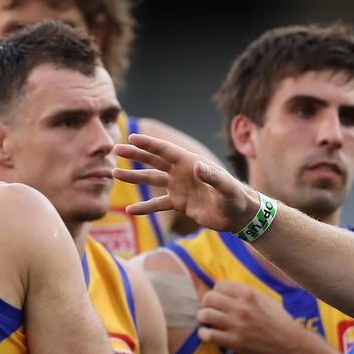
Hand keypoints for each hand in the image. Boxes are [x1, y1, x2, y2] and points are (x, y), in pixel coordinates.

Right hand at [115, 133, 259, 232]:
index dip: (149, 144)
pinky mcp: (179, 203)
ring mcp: (178, 187)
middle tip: (116, 149)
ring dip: (134, 177)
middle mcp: (181, 172)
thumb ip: (213, 176)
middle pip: (154, 160)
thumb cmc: (236, 198)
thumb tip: (198, 166)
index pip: (166, 151)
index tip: (132, 138)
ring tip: (114, 174)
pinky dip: (145, 208)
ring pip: (152, 179)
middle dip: (135, 155)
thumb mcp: (227, 188)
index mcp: (190, 163)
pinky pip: (158, 205)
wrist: (239, 215)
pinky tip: (130, 210)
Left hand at [196, 281, 310, 353]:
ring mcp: (237, 325)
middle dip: (206, 303)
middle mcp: (241, 307)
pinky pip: (209, 335)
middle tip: (208, 309)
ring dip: (202, 317)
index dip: (216, 291)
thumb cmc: (282, 322)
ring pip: (205, 315)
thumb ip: (249, 294)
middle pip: (209, 298)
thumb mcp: (268, 300)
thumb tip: (231, 290)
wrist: (291, 346)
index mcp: (249, 294)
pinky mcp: (234, 342)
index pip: (220, 285)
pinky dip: (204, 334)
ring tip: (205, 321)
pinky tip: (207, 334)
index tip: (217, 298)